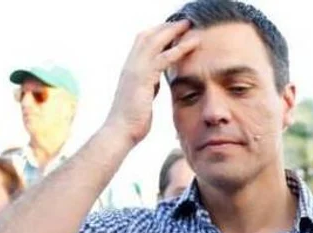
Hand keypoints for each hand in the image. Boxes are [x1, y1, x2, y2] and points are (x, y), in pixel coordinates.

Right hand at [103, 20, 198, 144]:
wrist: (120, 132)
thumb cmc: (132, 121)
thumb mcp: (142, 97)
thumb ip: (148, 86)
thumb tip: (155, 82)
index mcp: (130, 69)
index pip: (143, 42)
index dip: (158, 34)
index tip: (174, 30)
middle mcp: (130, 65)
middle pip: (148, 36)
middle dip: (166, 27)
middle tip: (184, 21)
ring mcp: (135, 70)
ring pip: (155, 41)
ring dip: (174, 31)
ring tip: (189, 24)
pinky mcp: (143, 78)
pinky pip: (164, 58)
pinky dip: (179, 49)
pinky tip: (192, 44)